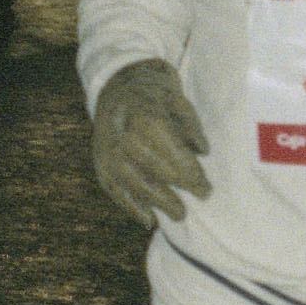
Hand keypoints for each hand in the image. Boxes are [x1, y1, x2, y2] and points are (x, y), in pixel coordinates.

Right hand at [90, 59, 209, 226]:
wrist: (117, 84)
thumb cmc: (155, 94)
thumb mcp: (178, 101)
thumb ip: (190, 126)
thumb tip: (202, 152)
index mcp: (143, 116)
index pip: (171, 152)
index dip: (190, 173)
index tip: (206, 188)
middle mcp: (121, 135)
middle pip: (152, 170)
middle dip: (179, 188)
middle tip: (199, 199)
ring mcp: (107, 150)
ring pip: (133, 183)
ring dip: (157, 202)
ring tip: (179, 214)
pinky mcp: (99, 162)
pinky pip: (113, 189)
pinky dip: (130, 207)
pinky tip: (148, 220)